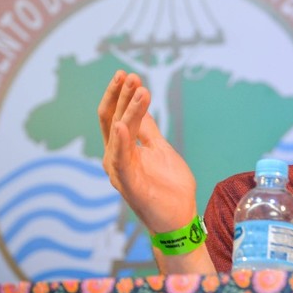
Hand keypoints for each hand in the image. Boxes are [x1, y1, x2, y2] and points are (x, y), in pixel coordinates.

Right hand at [97, 71, 197, 235]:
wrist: (180, 217)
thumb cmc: (169, 186)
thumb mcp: (159, 149)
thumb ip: (147, 130)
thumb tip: (140, 104)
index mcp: (122, 149)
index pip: (115, 116)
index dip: (121, 95)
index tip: (130, 75)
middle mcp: (115, 158)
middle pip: (112, 120)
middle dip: (120, 96)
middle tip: (130, 76)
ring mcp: (120, 172)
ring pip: (119, 135)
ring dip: (128, 111)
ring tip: (139, 91)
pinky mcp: (130, 185)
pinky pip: (122, 161)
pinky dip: (121, 142)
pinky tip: (122, 125)